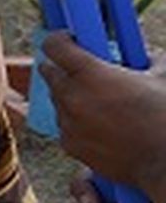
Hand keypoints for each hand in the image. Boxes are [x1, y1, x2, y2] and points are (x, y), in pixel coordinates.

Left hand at [41, 32, 165, 196]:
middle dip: (62, 69)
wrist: (164, 163)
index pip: (54, 45)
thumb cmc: (164, 118)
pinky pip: (64, 125)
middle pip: (48, 72)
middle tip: (80, 71)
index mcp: (90, 73)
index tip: (69, 40)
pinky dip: (75, 122)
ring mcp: (67, 121)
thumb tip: (144, 54)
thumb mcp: (162, 78)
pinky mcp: (69, 144)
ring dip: (69, 96)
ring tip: (97, 102)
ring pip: (57, 100)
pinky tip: (99, 125)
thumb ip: (148, 59)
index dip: (60, 39)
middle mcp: (71, 95)